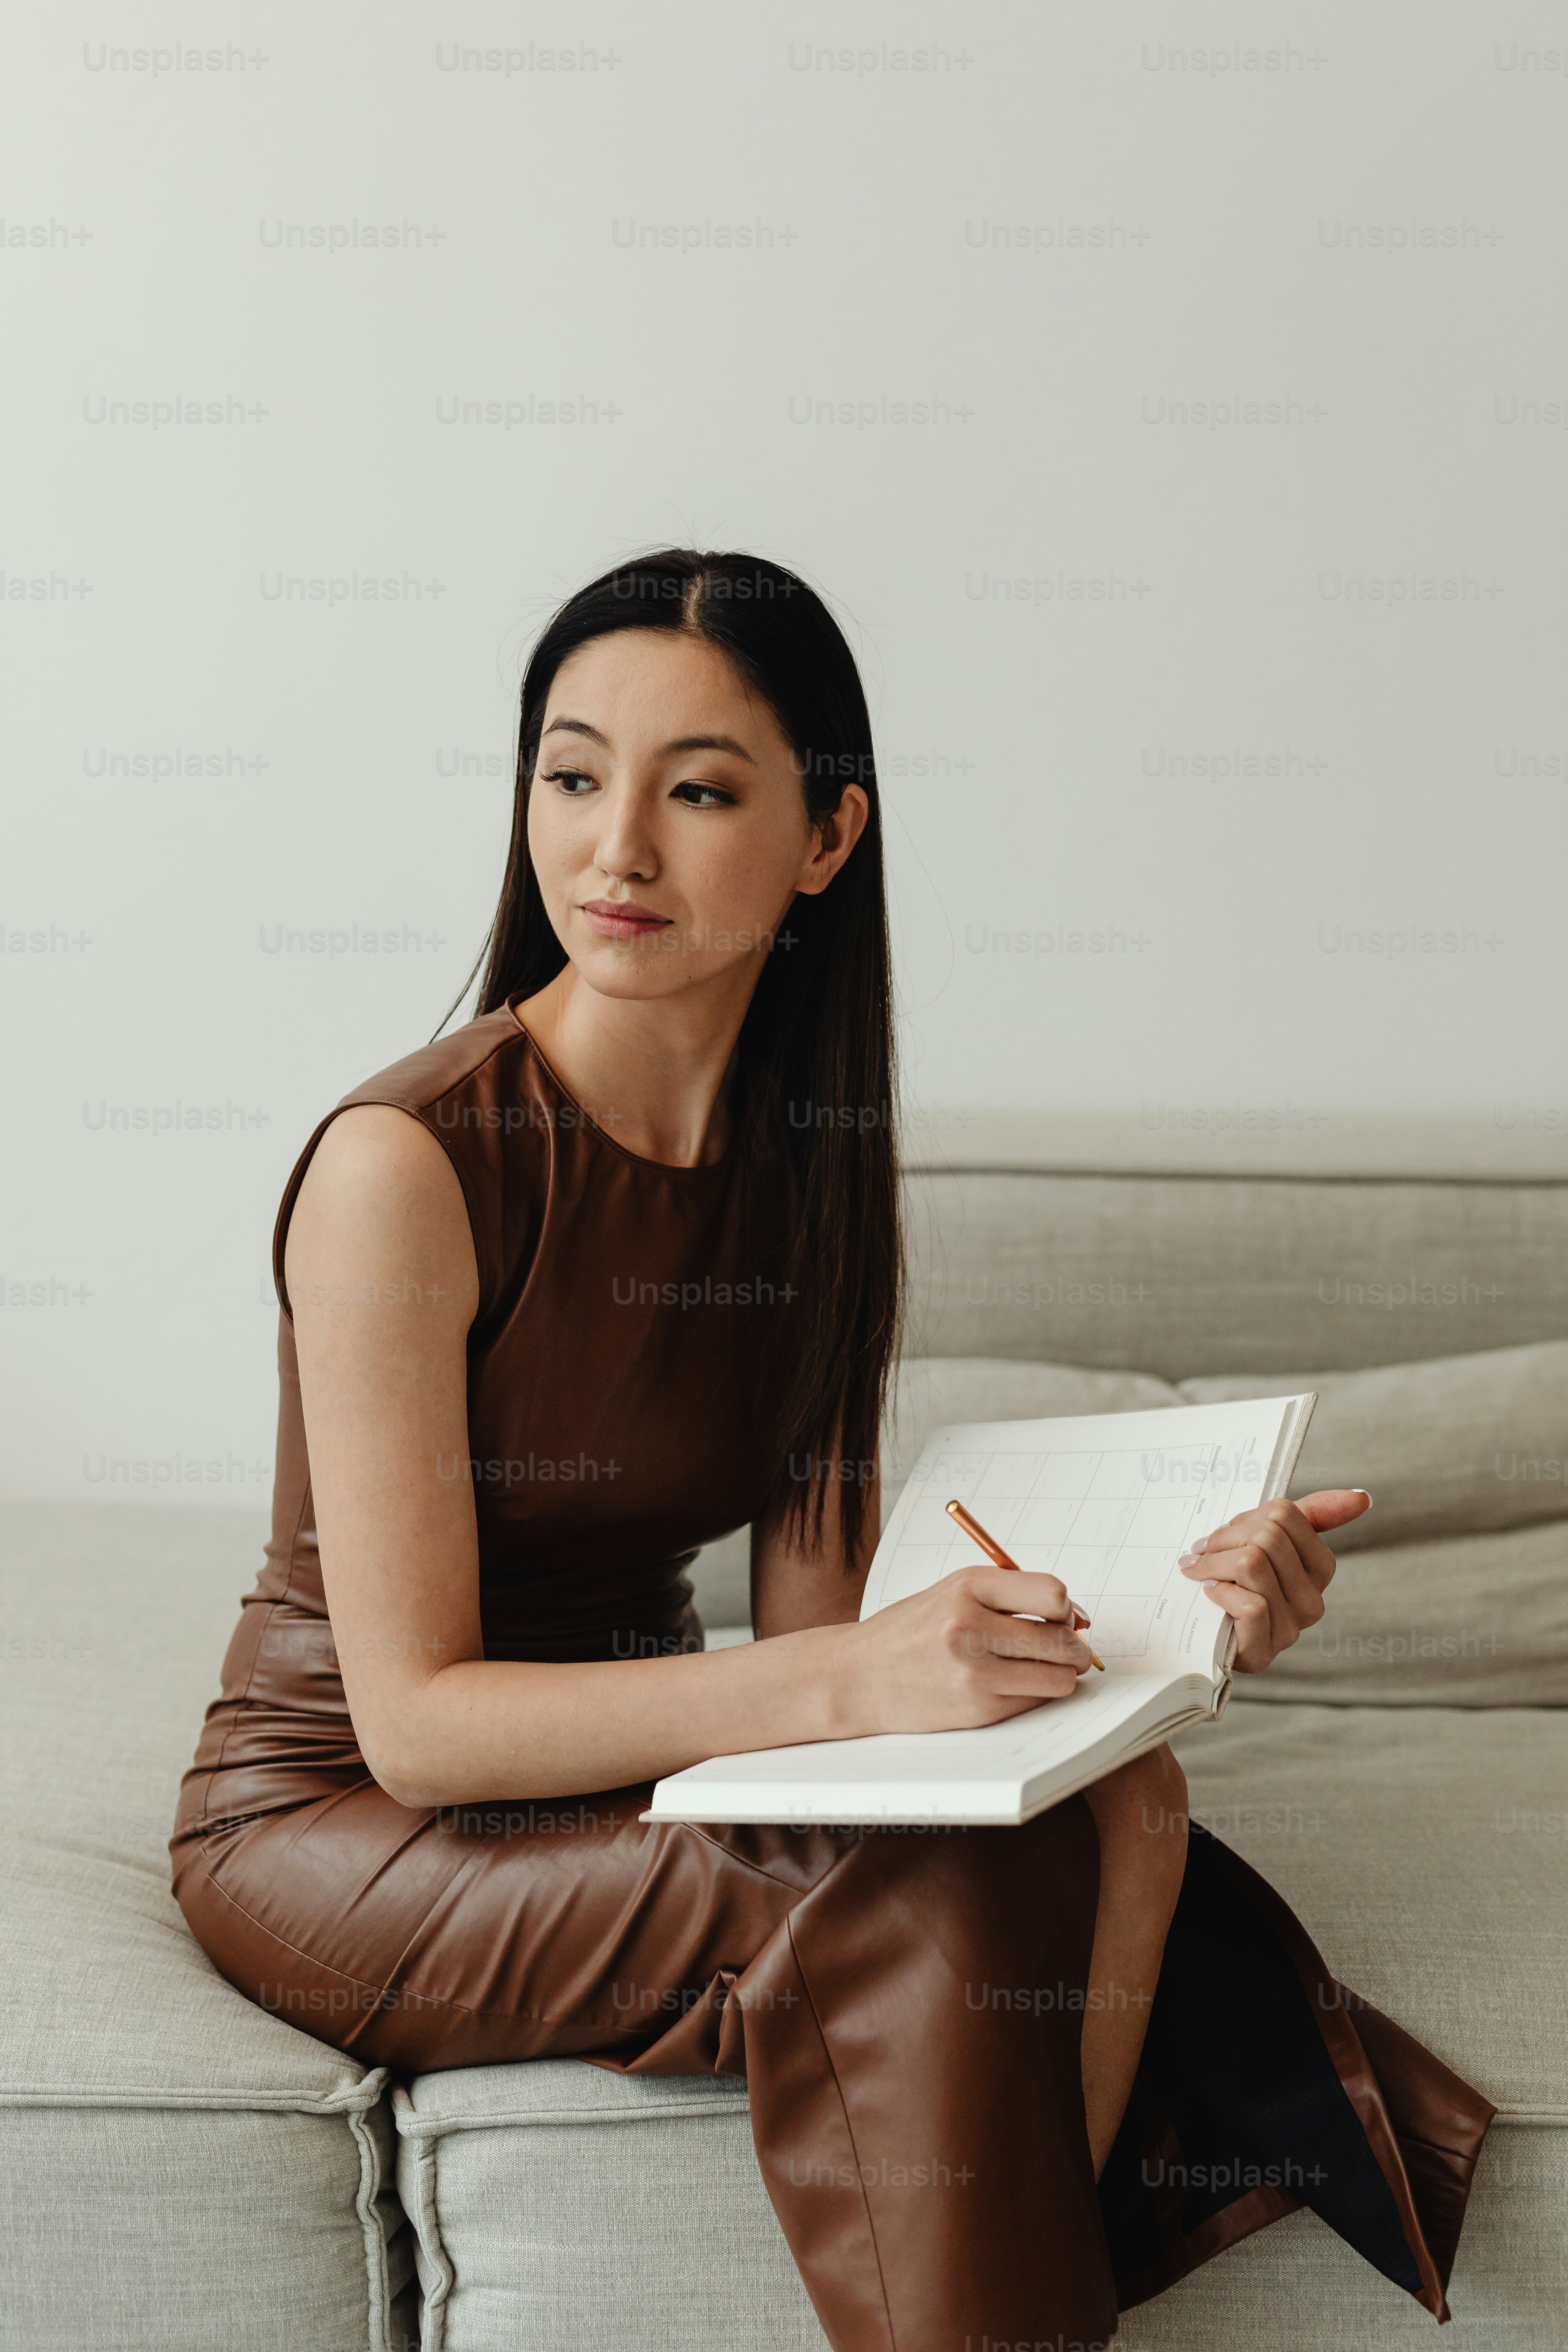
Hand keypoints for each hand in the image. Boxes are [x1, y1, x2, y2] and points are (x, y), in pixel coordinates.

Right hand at [843, 1566, 1094, 1735]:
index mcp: (967, 1586)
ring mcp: (973, 1671)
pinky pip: (1034, 1703)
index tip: (1064, 1618)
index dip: (1067, 1609)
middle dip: (1076, 1648)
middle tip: (1073, 1652)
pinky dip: (1035, 1696)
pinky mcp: (976, 1708)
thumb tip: (1077, 1617)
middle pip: (1061, 1640)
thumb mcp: (953, 1593)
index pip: (1052, 1593)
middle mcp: (970, 1625)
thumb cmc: (911, 1632)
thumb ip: (1010, 1596)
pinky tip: (1014, 1687)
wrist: (858, 1676)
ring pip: (1058, 1678)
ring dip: (1062, 1676)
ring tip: (1046, 1670)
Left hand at [1177, 1490, 1370, 1671]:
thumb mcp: (1269, 1539)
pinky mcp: (1265, 1648)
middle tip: (1204, 1551)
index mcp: (1320, 1567)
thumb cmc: (1241, 1581)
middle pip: (1266, 1537)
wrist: (1210, 1635)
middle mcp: (1312, 1600)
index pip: (1283, 1514)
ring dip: (1213, 1563)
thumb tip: (1363, 1498)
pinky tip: (1211, 1593)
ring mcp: (1291, 1627)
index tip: (1228, 1534)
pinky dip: (1220, 1591)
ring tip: (1201, 1570)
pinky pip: (1248, 1604)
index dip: (1246, 1519)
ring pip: (1252, 1565)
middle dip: (1224, 1539)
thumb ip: (1313, 1514)